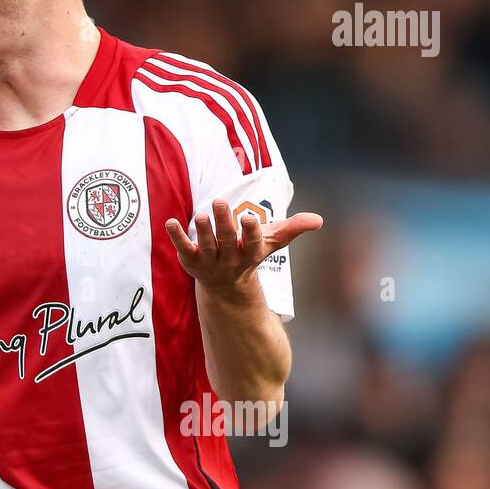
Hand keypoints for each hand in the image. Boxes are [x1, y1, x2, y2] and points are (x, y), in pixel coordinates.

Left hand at [164, 199, 322, 294]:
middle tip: (220, 202)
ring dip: (203, 231)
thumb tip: (319, 220)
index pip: (252, 244)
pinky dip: (176, 237)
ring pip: (206, 247)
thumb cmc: (248, 254)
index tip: (249, 218)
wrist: (225, 286)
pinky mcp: (190, 261)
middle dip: (224, 224)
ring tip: (201, 215)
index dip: (250, 232)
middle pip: (227, 242)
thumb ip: (292, 229)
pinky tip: (170, 222)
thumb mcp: (270, 242)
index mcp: (249, 253)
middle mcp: (229, 259)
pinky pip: (183, 249)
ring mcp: (209, 262)